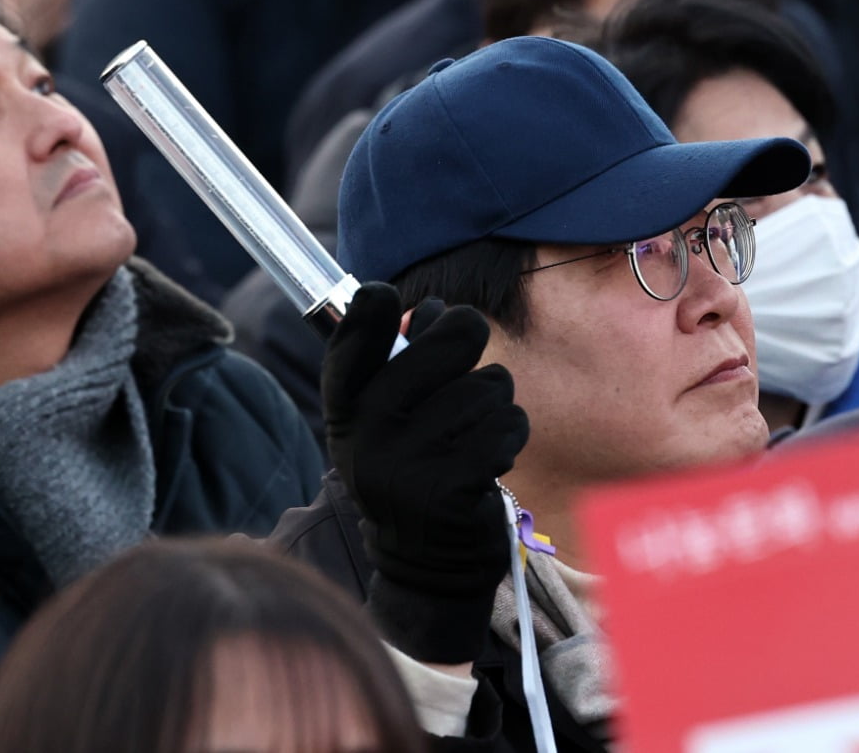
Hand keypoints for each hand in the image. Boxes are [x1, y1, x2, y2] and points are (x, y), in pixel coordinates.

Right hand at [322, 283, 528, 661]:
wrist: (424, 563)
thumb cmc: (413, 472)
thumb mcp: (389, 422)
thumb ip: (403, 362)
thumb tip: (432, 309)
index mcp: (347, 412)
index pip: (351, 342)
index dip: (369, 311)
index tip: (381, 296)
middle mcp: (368, 434)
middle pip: (449, 338)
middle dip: (470, 343)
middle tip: (468, 372)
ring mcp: (407, 462)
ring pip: (490, 384)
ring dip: (497, 404)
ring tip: (475, 435)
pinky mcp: (450, 487)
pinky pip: (507, 425)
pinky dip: (510, 436)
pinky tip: (491, 459)